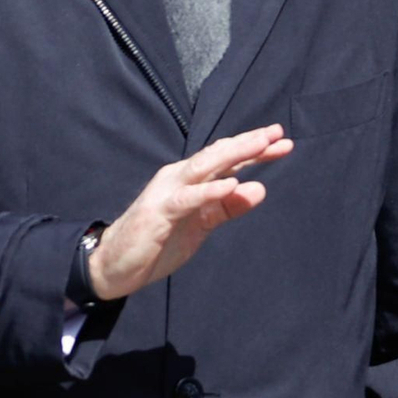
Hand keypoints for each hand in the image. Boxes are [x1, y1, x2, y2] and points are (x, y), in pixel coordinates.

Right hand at [88, 126, 293, 301]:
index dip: (253, 149)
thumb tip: (259, 189)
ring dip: (233, 155)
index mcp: (190, 180)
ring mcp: (168, 192)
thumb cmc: (158, 242)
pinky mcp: (159, 212)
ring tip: (260, 145)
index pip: (226, 160)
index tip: (281, 141)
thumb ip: (227, 208)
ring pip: (204, 167)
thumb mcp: (201, 225)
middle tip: (277, 133)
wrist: (115, 264)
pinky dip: (209, 190)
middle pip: (218, 155)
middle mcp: (179, 178)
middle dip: (248, 144)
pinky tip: (231, 184)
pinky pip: (188, 198)